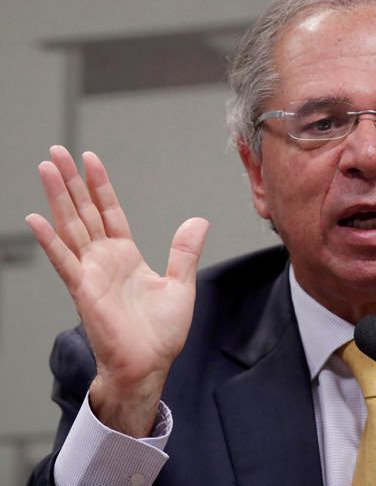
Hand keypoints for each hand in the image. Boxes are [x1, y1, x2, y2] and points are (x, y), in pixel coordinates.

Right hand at [26, 146, 208, 436]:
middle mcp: (104, 260)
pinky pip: (65, 261)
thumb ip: (184, 252)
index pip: (109, 212)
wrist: (149, 366)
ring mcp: (91, 273)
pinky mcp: (83, 290)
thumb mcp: (180, 285)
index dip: (99, 186)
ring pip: (71, 227)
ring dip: (57, 198)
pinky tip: (36, 218)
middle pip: (84, 211)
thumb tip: (198, 220)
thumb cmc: (160, 334)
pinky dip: (51, 240)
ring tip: (45, 168)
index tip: (90, 159)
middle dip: (71, 181)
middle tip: (56, 151)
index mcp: (126, 256)